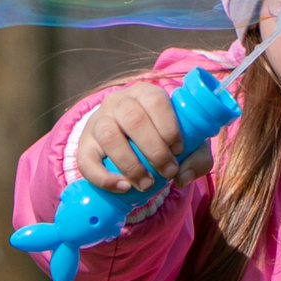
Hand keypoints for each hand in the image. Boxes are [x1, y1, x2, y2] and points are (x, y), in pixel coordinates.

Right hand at [77, 82, 215, 193]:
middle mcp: (118, 102)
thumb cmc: (164, 140)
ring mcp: (98, 121)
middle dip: (154, 150)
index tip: (179, 151)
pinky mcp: (84, 145)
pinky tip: (123, 187)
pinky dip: (104, 178)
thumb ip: (196, 158)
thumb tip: (182, 177)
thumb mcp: (188, 145)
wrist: (131, 144)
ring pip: (109, 136)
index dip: (169, 128)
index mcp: (145, 93)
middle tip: (168, 172)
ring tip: (147, 184)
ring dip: (131, 164)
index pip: (155, 101)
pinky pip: (86, 160)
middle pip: (133, 119)